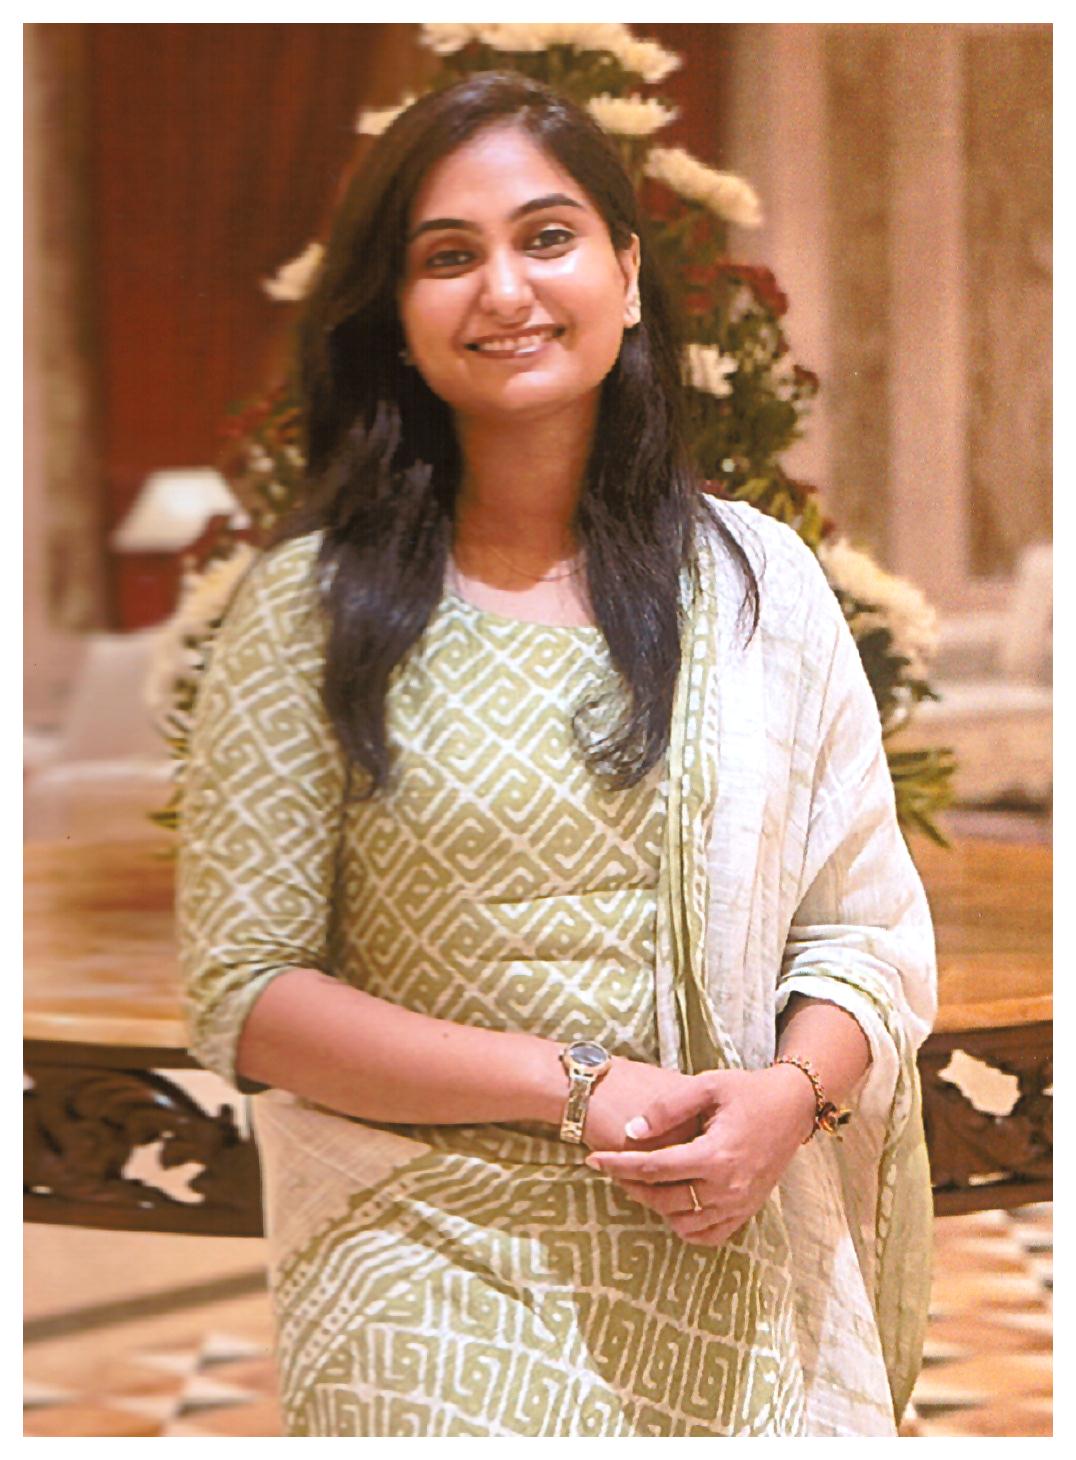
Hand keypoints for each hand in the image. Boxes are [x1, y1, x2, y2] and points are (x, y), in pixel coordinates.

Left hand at [583, 1065, 816, 1245]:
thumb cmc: (746, 1092)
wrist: (791, 1107)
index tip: (594, 1160)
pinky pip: (708, 1235)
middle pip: (663, 1200)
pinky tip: (672, 1205)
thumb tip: (632, 1132)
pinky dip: (685, 1227)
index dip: (619, 1166)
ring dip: (655, 1206)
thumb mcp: (706, 1086)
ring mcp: (739, 1204)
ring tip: (641, 1183)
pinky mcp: (747, 1211)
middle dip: (631, 1186)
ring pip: (682, 1223)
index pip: (654, 1169)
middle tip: (613, 1169)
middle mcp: (728, 1187)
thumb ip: (667, 1108)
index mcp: (716, 1155)